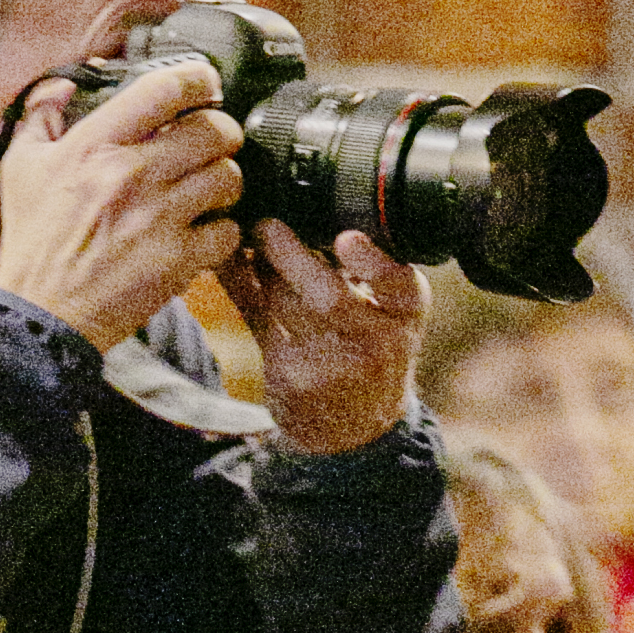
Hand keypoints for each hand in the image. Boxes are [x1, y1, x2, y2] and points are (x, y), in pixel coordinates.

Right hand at [0, 57, 244, 353]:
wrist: (41, 317)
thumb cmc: (32, 244)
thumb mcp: (20, 169)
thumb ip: (40, 117)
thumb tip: (63, 84)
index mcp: (94, 144)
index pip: (166, 88)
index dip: (199, 78)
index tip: (205, 84)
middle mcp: (131, 174)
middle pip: (214, 129)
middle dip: (222, 133)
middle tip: (215, 144)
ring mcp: (158, 218)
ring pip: (229, 177)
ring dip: (226, 183)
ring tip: (211, 191)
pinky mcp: (176, 261)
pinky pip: (227, 231)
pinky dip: (223, 233)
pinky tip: (206, 235)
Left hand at [221, 217, 424, 452]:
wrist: (356, 427)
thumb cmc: (374, 348)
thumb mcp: (392, 311)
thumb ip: (373, 268)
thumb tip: (324, 205)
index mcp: (407, 313)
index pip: (398, 284)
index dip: (371, 262)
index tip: (346, 239)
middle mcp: (376, 343)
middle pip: (327, 297)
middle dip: (290, 256)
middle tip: (267, 225)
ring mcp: (331, 367)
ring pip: (285, 306)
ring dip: (260, 267)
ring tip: (249, 241)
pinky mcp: (290, 378)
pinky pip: (256, 321)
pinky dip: (239, 286)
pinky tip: (227, 264)